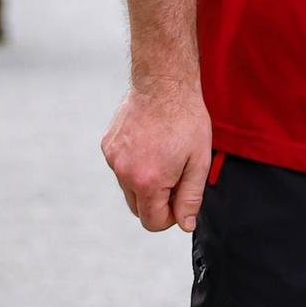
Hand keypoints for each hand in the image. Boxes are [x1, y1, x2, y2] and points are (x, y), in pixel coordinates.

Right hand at [101, 81, 210, 231]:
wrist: (163, 82)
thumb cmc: (186, 120)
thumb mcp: (198, 161)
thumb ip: (190, 198)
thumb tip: (184, 225)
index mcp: (147, 181)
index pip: (152, 222)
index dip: (171, 215)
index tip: (181, 195)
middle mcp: (123, 173)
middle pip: (138, 209)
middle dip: (157, 200)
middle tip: (176, 174)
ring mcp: (112, 158)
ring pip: (128, 187)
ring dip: (145, 181)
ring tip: (163, 153)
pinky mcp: (107, 144)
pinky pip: (121, 167)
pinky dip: (134, 163)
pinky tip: (149, 142)